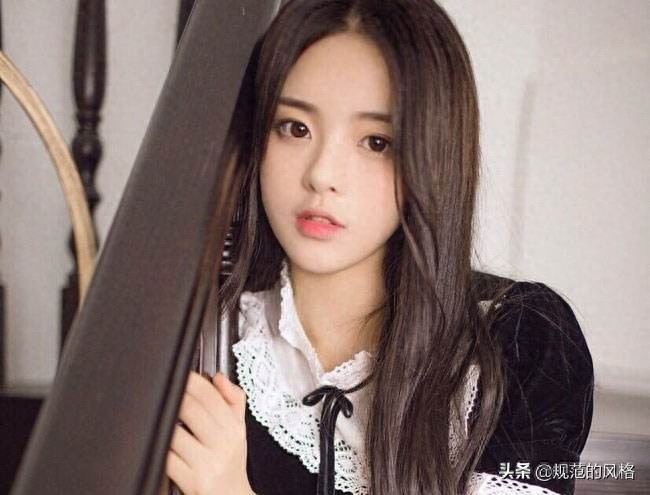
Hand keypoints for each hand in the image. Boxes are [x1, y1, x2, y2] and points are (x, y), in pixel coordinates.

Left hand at [166, 371, 252, 494]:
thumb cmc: (230, 463)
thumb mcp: (238, 430)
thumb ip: (232, 400)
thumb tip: (219, 377)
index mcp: (235, 429)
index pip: (212, 397)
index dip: (193, 382)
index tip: (181, 374)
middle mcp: (224, 445)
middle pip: (192, 410)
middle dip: (175, 398)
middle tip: (165, 391)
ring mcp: (208, 464)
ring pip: (176, 434)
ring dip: (165, 423)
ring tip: (161, 417)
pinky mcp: (192, 482)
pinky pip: (168, 458)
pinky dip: (161, 449)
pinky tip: (161, 444)